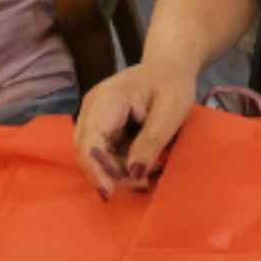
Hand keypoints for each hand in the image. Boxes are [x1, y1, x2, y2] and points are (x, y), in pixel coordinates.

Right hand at [73, 60, 196, 197]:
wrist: (170, 66)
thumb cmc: (173, 83)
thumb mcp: (171, 111)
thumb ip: (152, 141)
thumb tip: (133, 174)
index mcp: (106, 100)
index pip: (89, 142)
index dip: (96, 170)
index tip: (111, 193)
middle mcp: (92, 109)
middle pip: (88, 152)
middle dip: (111, 174)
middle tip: (143, 184)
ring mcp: (94, 118)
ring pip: (95, 156)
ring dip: (117, 171)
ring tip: (147, 176)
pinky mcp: (101, 126)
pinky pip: (104, 152)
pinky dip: (120, 163)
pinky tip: (141, 166)